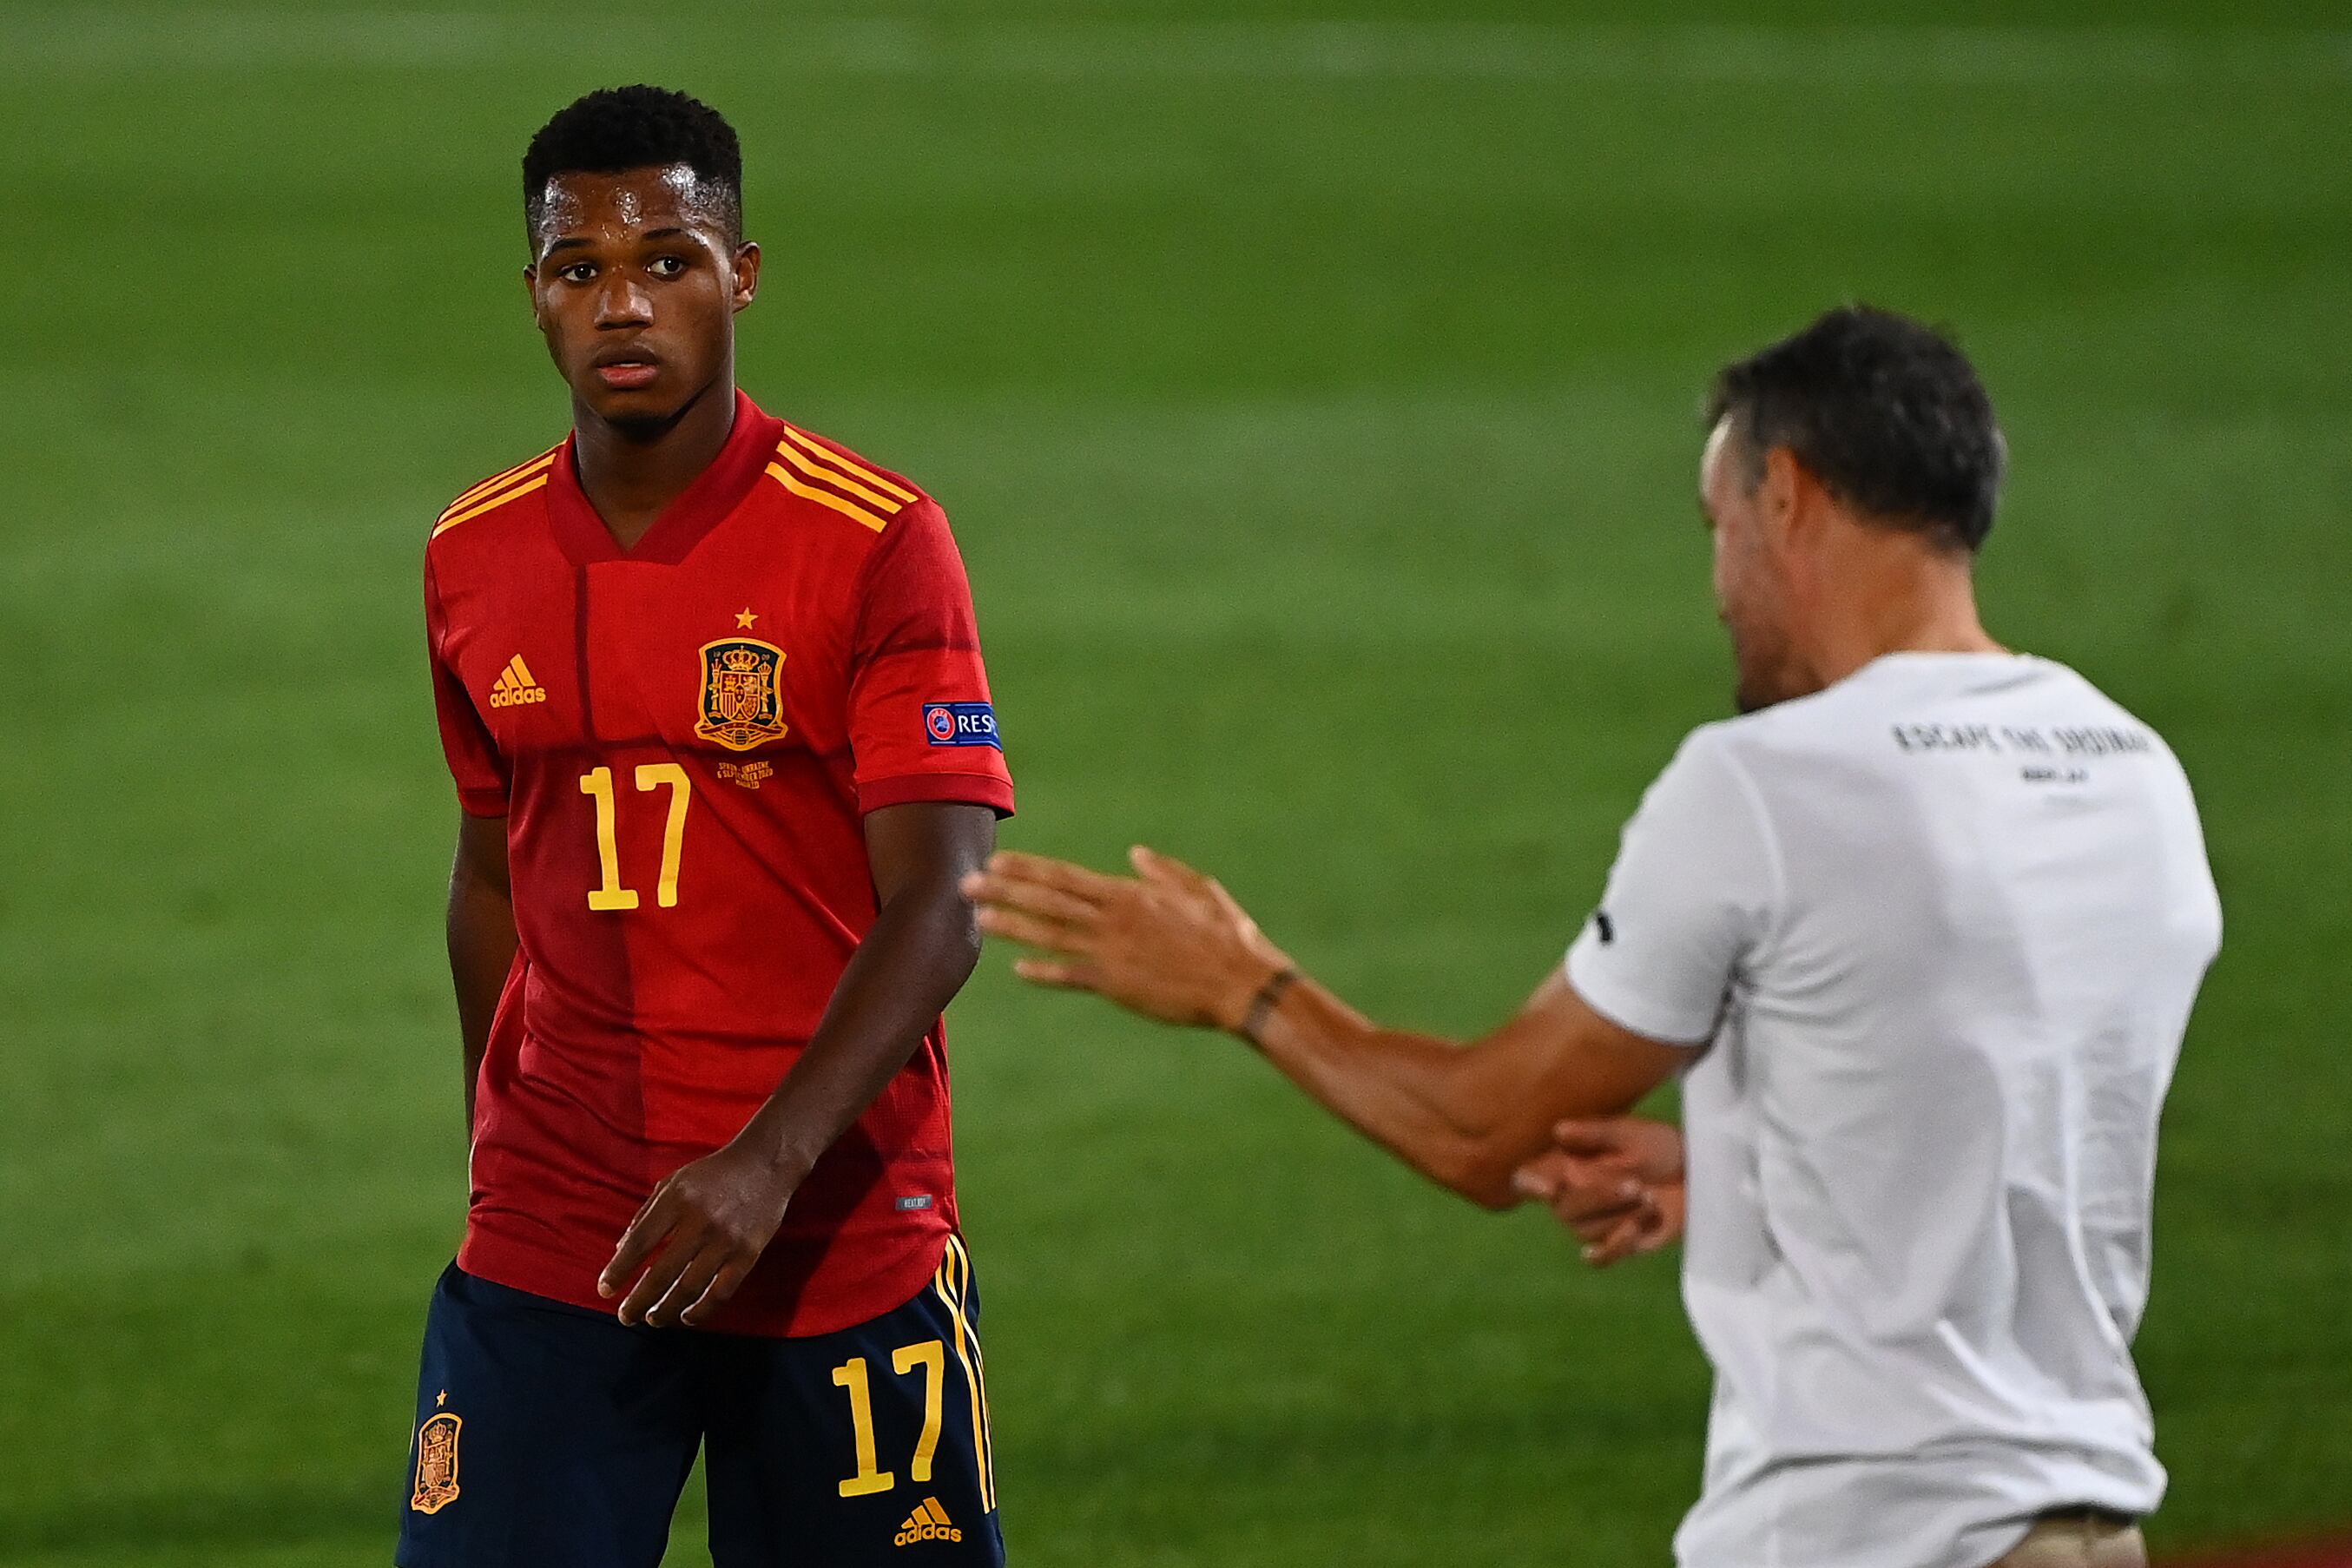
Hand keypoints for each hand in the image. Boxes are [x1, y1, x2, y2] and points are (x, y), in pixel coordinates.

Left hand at [599, 1140, 799, 1327]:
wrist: (765, 1164)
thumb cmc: (713, 1173)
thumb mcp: (673, 1182)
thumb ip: (646, 1214)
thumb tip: (620, 1251)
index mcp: (676, 1200)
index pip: (639, 1243)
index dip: (618, 1270)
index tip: (605, 1290)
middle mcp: (699, 1222)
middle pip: (661, 1273)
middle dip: (638, 1301)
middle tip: (625, 1317)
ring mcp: (726, 1240)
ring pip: (689, 1288)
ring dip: (666, 1310)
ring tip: (652, 1319)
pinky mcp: (748, 1254)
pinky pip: (721, 1292)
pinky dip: (702, 1310)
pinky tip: (687, 1317)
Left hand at [962, 847, 1289, 1031]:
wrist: (1241, 981)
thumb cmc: (1227, 934)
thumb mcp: (1198, 889)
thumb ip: (1162, 871)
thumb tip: (1134, 854)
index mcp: (1129, 894)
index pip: (1066, 877)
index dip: (1028, 870)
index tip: (998, 862)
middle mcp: (1113, 918)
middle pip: (1047, 901)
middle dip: (1004, 892)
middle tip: (967, 885)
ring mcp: (1112, 952)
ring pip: (1051, 935)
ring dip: (1012, 926)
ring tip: (979, 920)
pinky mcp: (1118, 984)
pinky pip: (1073, 976)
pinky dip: (1046, 971)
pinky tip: (1018, 969)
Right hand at [1512, 1117, 1685, 1265]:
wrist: (1697, 1172)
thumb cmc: (1658, 1145)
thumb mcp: (1629, 1132)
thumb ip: (1594, 1133)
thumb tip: (1558, 1130)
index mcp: (1566, 1165)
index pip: (1529, 1178)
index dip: (1529, 1184)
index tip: (1547, 1188)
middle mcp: (1573, 1196)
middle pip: (1565, 1210)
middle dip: (1598, 1199)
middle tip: (1637, 1186)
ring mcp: (1594, 1222)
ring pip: (1585, 1231)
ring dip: (1619, 1217)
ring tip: (1651, 1199)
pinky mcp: (1619, 1243)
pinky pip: (1603, 1256)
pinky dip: (1613, 1249)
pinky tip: (1632, 1231)